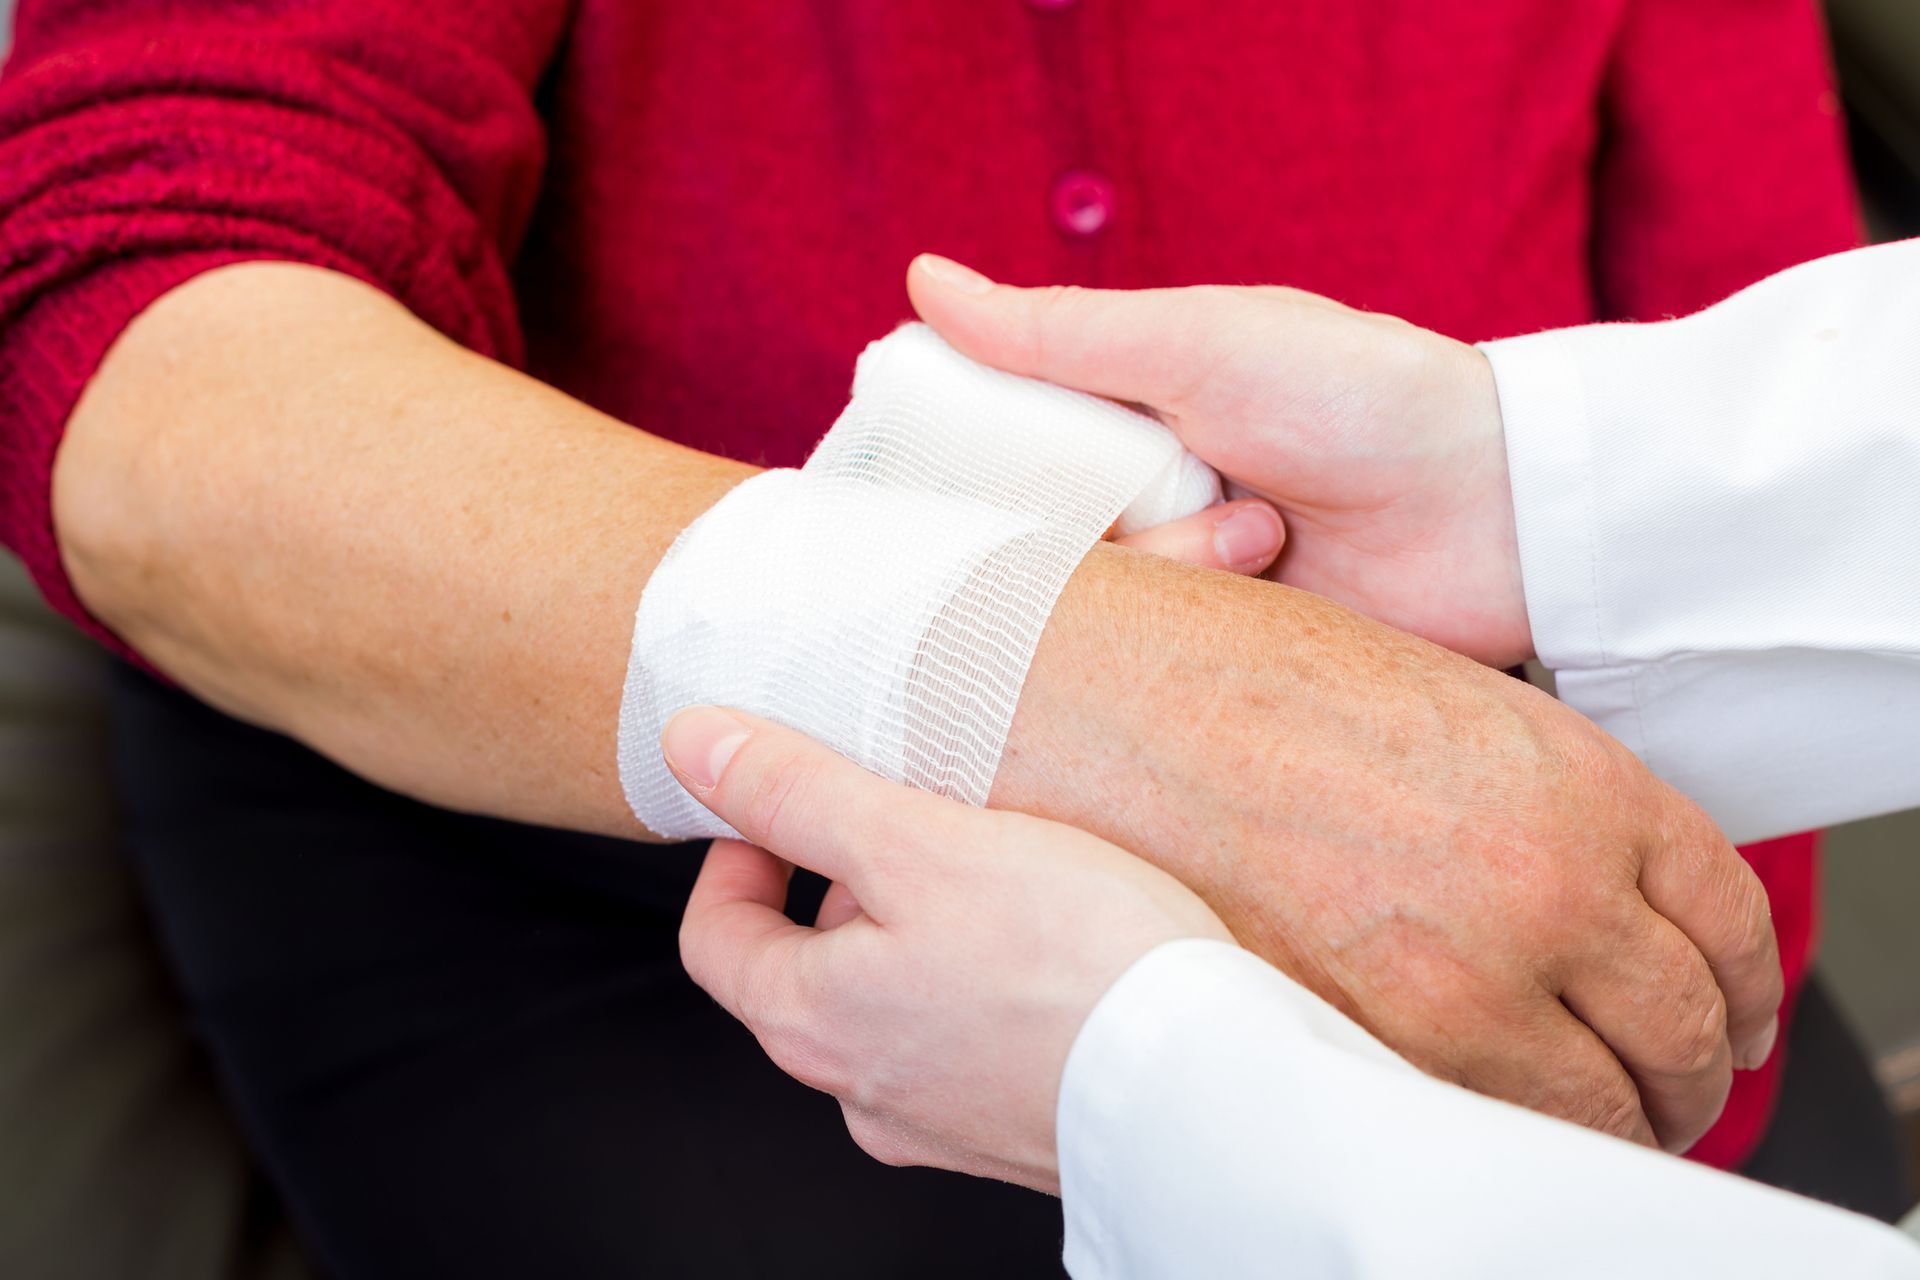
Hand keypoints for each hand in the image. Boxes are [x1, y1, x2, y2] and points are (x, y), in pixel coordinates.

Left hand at [667, 705, 1231, 1192]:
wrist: (1212, 1084)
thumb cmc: (1071, 962)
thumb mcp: (914, 841)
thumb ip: (796, 793)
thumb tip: (691, 747)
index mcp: (812, 1023)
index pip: (715, 938)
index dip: (735, 854)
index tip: (783, 805)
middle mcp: (862, 1091)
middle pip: (805, 972)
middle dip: (844, 887)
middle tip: (916, 822)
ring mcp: (941, 1121)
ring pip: (892, 1007)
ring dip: (922, 936)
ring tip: (1001, 878)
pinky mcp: (1018, 1130)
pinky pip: (969, 1041)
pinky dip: (985, 987)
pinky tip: (1052, 951)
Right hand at [908, 254, 1525, 665]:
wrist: (1499, 512)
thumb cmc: (1355, 397)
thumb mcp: (1197, 344)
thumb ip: (1057, 331)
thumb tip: (923, 278)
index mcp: (1119, 420)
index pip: (993, 458)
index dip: (963, 475)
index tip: (952, 490)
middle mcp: (1137, 505)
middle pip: (1027, 547)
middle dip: (1090, 526)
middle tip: (1172, 493)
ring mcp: (1182, 585)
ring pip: (1091, 613)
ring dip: (1174, 567)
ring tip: (1266, 535)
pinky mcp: (1225, 662)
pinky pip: (1154, 673)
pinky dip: (1192, 639)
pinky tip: (1265, 584)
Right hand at [990, 543, 1780, 1152]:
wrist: (1087, 700)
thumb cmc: (1225, 671)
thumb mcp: (1422, 687)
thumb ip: (1531, 781)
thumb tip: (1570, 855)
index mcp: (1572, 778)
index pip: (1727, 910)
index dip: (1742, 974)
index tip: (1726, 1001)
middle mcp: (1542, 886)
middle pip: (1684, 1023)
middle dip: (1689, 1069)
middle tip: (1674, 1079)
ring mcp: (1460, 981)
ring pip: (1602, 1104)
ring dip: (1618, 1122)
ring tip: (1597, 1120)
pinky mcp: (1367, 1047)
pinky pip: (1489, 1132)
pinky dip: (1509, 1140)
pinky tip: (1492, 1122)